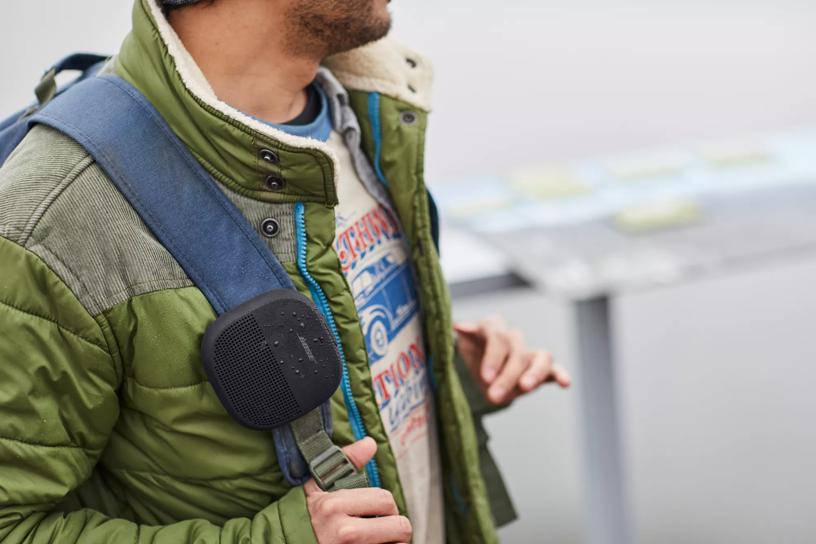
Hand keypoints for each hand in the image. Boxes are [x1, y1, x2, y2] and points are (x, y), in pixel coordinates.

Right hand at [305, 437, 412, 543]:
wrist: (284, 543)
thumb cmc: (305, 516)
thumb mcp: (317, 487)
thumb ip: (345, 462)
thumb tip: (369, 443)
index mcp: (334, 505)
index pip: (385, 499)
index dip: (387, 506)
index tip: (377, 511)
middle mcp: (344, 531)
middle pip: (398, 525)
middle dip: (395, 526)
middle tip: (383, 528)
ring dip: (393, 543)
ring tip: (378, 540)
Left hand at [455, 316, 570, 404]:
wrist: (475, 377)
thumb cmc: (467, 359)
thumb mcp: (458, 349)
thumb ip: (461, 338)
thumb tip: (458, 326)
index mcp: (491, 327)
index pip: (497, 334)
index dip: (493, 355)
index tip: (486, 377)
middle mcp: (512, 337)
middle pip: (517, 350)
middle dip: (506, 375)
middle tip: (494, 396)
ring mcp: (528, 353)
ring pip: (540, 356)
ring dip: (533, 373)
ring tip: (525, 389)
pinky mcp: (541, 369)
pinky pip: (554, 369)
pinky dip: (561, 374)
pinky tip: (566, 383)